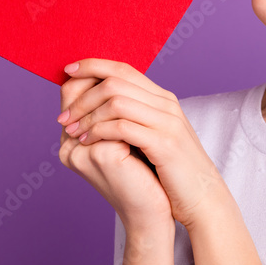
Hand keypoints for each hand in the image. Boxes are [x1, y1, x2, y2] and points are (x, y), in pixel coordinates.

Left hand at [58, 58, 226, 229]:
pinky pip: (123, 127)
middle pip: (116, 81)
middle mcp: (166, 104)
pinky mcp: (164, 143)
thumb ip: (132, 118)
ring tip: (72, 133)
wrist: (201, 198)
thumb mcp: (152, 136)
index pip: (123, 69)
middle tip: (64, 118)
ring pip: (117, 101)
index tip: (68, 72)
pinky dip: (99, 132)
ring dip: (87, 115)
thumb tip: (95, 107)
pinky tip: (87, 143)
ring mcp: (167, 122)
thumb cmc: (171, 171)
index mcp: (162, 99)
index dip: (93, 66)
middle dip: (82, 97)